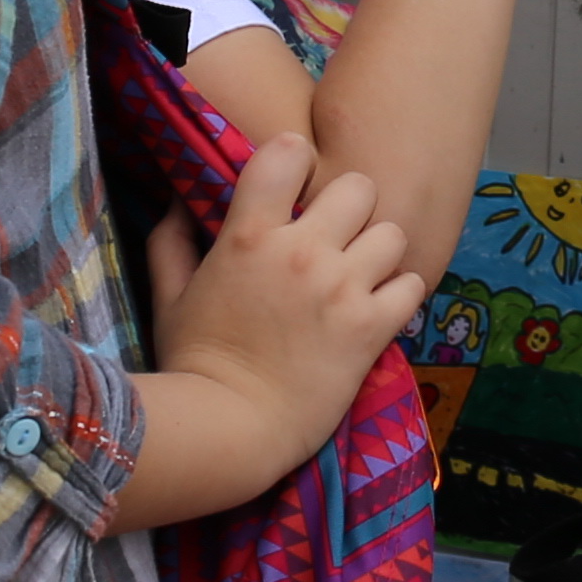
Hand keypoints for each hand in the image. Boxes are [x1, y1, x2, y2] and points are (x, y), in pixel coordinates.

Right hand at [154, 131, 421, 450]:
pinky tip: (377, 309)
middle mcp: (302, 251)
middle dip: (350, 209)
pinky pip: (413, 284)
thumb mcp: (169, 297)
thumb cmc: (192, 363)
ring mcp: (342, 287)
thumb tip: (179, 197)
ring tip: (360, 277)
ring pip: (392, 233)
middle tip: (337, 239)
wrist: (227, 430)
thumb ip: (171, 240)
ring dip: (378, 253)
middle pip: (358, 186)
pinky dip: (399, 295)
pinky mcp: (372, 326)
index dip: (296, 161)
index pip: (289, 151)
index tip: (295, 186)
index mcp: (250, 235)